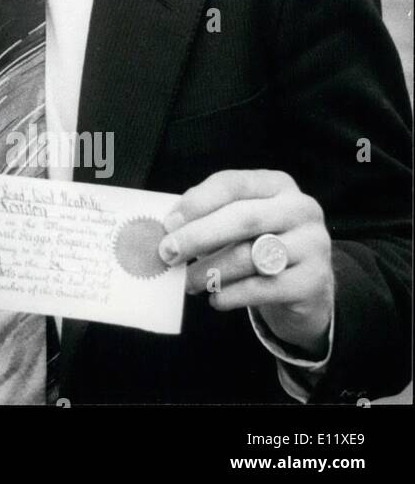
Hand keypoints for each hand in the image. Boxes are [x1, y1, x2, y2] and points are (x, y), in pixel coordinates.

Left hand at [159, 169, 333, 357]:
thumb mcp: (239, 223)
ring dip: (211, 271)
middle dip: (198, 236)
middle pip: (243, 218)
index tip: (168, 223)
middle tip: (168, 253)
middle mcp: (301, 209)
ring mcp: (313, 245)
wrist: (307, 288)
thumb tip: (169, 228)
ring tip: (188, 282)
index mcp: (277, 185)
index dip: (197, 203)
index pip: (232, 184)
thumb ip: (209, 216)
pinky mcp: (314, 281)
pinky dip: (232, 295)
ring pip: (252, 256)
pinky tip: (216, 299)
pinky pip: (264, 288)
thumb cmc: (260, 245)